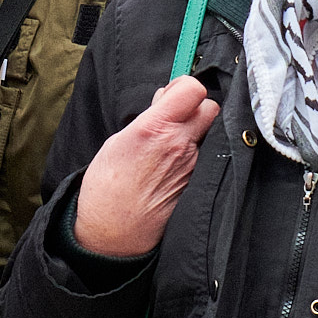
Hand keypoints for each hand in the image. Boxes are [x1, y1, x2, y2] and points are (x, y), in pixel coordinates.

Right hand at [73, 76, 220, 259]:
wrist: (115, 231)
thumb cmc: (107, 186)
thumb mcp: (118, 140)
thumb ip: (148, 118)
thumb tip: (164, 104)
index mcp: (156, 128)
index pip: (193, 89)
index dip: (183, 86)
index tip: (172, 94)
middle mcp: (181, 145)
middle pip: (210, 107)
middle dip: (195, 107)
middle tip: (175, 116)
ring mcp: (193, 165)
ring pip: (209, 132)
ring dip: (195, 130)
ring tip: (171, 142)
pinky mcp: (197, 182)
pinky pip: (204, 156)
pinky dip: (194, 152)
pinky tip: (173, 162)